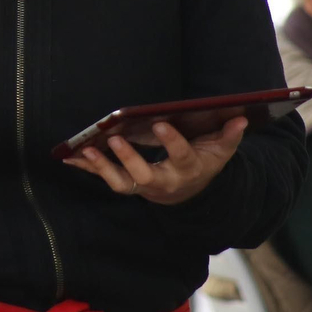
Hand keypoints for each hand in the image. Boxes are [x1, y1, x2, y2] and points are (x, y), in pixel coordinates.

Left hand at [64, 117, 246, 205]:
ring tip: (85, 151)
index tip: (160, 123)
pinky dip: (87, 168)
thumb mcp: (220, 152)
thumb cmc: (204, 163)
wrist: (191, 192)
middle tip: (115, 139)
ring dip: (101, 167)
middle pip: (145, 176)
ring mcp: (144, 186)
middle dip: (129, 159)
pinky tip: (69, 156)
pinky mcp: (129, 184)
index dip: (171, 142)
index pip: (181, 156)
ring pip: (120, 182)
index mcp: (188, 169)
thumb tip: (242, 119)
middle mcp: (164, 181)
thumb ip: (229, 136)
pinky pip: (105, 178)